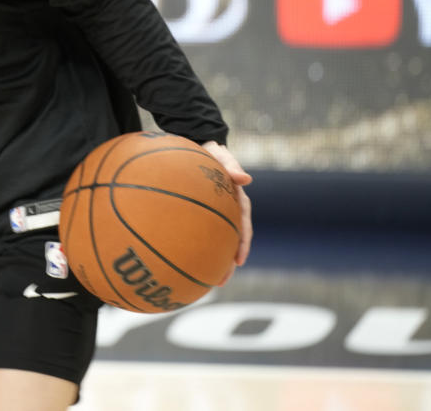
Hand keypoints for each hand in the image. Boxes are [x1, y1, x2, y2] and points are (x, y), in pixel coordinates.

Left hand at [201, 141, 252, 284]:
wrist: (193, 149)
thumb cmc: (208, 151)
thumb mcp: (219, 154)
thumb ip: (230, 165)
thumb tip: (246, 179)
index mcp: (235, 198)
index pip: (242, 222)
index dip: (242, 242)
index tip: (239, 261)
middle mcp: (228, 209)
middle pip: (230, 239)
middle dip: (227, 262)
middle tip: (220, 281)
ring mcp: (214, 213)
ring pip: (216, 240)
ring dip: (214, 259)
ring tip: (206, 280)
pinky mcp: (199, 214)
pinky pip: (199, 233)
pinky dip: (196, 246)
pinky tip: (183, 260)